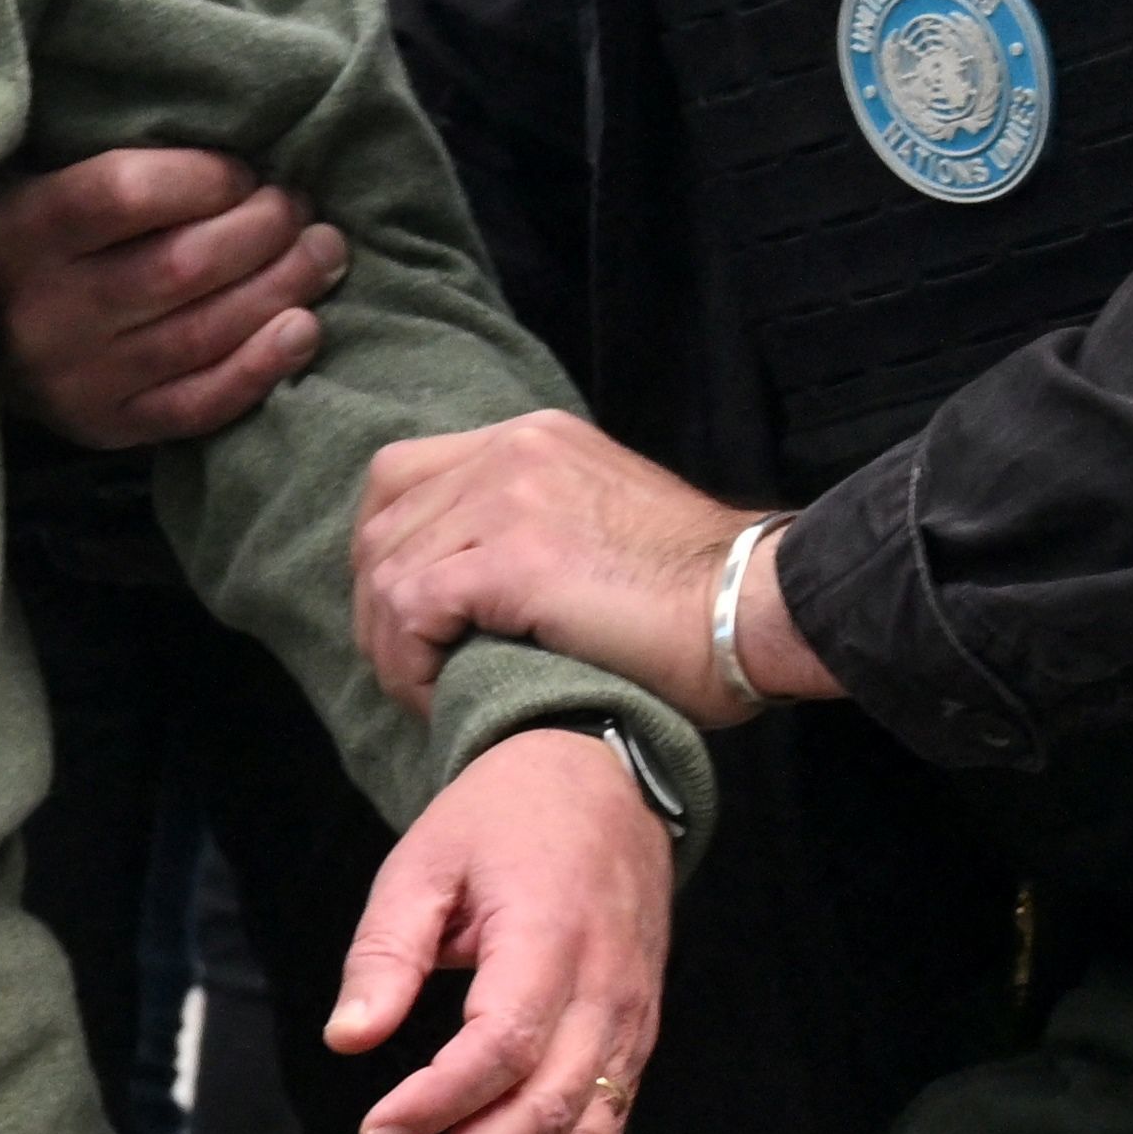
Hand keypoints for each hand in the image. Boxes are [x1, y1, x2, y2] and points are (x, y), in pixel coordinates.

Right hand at [0, 147, 345, 449]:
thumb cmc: (21, 240)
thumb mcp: (34, 181)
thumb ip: (109, 170)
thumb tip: (234, 163)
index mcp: (23, 231)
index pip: (128, 194)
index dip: (206, 177)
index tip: (243, 170)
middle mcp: (47, 312)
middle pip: (182, 265)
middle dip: (264, 230)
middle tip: (299, 208)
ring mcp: (78, 378)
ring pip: (203, 332)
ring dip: (283, 288)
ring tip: (321, 255)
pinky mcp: (105, 426)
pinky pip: (199, 403)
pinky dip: (261, 366)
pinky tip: (303, 328)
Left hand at [331, 728, 676, 1133]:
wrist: (602, 783)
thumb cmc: (499, 821)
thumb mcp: (423, 861)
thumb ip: (385, 953)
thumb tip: (348, 1040)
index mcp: (551, 939)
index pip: (503, 1046)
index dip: (438, 1104)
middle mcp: (607, 994)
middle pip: (547, 1112)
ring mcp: (631, 1026)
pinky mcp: (633, 1045)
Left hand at [353, 410, 831, 720]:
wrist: (755, 607)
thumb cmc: (693, 598)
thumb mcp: (598, 526)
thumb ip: (529, 528)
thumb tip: (457, 589)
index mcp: (530, 439)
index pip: (400, 477)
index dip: (384, 552)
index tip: (405, 617)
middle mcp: (510, 451)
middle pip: (381, 526)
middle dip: (377, 608)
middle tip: (410, 669)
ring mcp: (509, 498)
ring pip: (388, 573)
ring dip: (394, 647)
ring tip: (430, 691)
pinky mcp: (513, 558)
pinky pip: (412, 610)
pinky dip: (411, 663)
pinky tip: (441, 694)